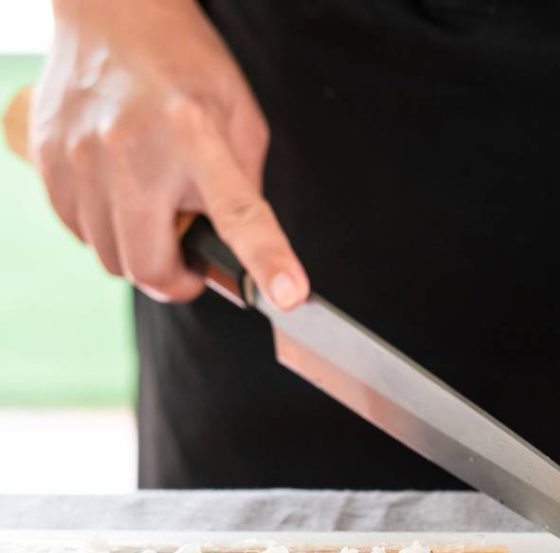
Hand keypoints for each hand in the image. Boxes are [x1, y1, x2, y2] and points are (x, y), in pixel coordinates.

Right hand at [31, 0, 307, 306]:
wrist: (113, 11)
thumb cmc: (185, 68)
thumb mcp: (240, 120)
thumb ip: (245, 189)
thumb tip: (243, 254)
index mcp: (196, 136)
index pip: (239, 214)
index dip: (266, 261)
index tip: (289, 296)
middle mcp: (133, 149)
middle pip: (151, 267)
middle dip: (176, 281)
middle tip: (191, 264)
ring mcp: (82, 156)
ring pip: (113, 257)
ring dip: (140, 253)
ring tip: (154, 211)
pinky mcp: (50, 160)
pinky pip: (80, 232)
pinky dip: (105, 230)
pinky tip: (120, 196)